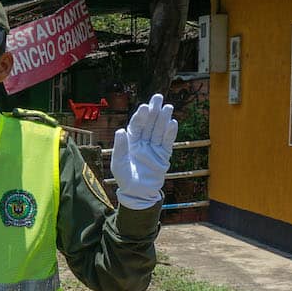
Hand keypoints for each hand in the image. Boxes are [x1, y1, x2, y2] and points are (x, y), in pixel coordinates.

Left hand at [111, 93, 177, 209]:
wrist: (138, 193)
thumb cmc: (125, 178)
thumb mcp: (118, 164)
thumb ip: (120, 148)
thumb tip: (120, 130)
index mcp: (130, 142)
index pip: (136, 126)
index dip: (140, 116)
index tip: (144, 107)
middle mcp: (142, 142)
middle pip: (149, 124)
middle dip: (153, 111)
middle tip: (158, 97)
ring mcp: (153, 148)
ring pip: (159, 131)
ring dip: (163, 119)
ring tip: (168, 107)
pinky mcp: (163, 156)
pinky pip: (167, 142)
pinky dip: (170, 133)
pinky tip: (172, 123)